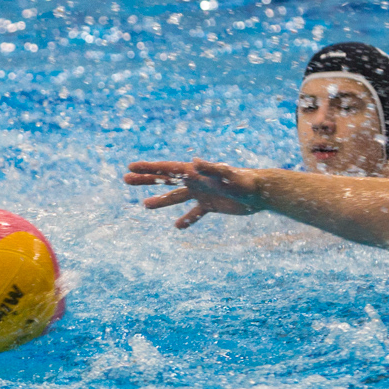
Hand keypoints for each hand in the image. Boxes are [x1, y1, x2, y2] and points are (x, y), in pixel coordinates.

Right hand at [123, 158, 263, 228]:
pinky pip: (195, 213)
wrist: (262, 192)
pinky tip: (178, 226)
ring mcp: (203, 193)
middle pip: (166, 180)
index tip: (131, 166)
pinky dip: (187, 219)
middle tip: (126, 179)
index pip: (167, 169)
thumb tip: (195, 161)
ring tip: (144, 206)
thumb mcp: (229, 175)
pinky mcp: (212, 205)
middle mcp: (196, 181)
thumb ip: (213, 169)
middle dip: (146, 179)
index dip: (148, 167)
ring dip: (161, 201)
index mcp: (196, 173)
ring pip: (177, 197)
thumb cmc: (247, 182)